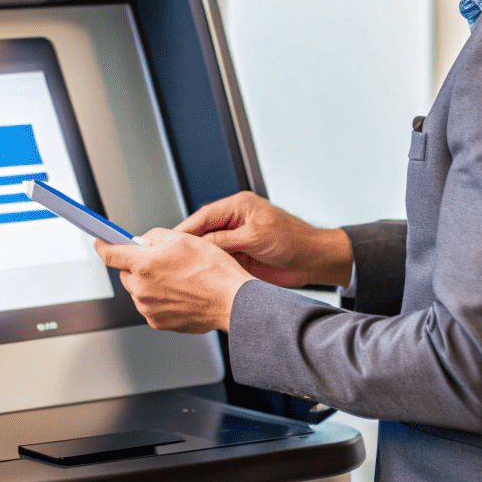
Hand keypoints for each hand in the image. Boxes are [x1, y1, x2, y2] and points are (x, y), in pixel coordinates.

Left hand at [94, 229, 254, 332]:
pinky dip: (162, 300)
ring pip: (140, 291)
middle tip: (164, 262)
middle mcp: (141, 289)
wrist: (231, 300)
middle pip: (127, 274)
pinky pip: (152, 307)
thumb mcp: (183, 239)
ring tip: (180, 280)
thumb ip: (154, 237)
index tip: (101, 243)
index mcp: (144, 265)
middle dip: (139, 267)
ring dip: (152, 284)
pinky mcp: (159, 323)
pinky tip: (182, 293)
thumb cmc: (212, 270)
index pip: (110, 255)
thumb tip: (142, 242)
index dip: (103, 246)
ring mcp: (149, 309)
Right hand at [174, 192, 352, 288]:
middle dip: (186, 244)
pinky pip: (218, 261)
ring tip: (178, 269)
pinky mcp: (240, 255)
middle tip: (168, 257)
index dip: (185, 230)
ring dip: (196, 258)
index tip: (168, 242)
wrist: (314, 260)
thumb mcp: (256, 237)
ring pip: (207, 248)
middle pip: (201, 231)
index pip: (203, 216)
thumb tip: (199, 244)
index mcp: (239, 206)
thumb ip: (226, 240)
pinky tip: (197, 276)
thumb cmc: (294, 241)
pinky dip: (208, 267)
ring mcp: (236, 239)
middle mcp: (234, 220)